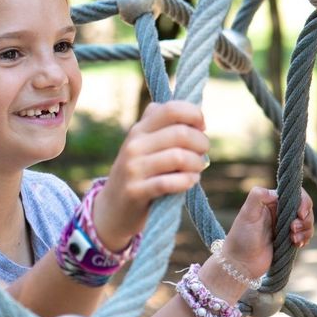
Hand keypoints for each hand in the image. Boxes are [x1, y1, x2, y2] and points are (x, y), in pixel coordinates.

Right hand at [92, 101, 209, 249]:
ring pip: (179, 157)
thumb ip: (162, 126)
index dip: (194, 114)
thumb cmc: (139, 173)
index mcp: (138, 129)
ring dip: (197, 164)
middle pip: (181, 133)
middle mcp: (134, 145)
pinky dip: (187, 181)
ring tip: (196, 170)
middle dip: (201, 143)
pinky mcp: (136, 191)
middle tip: (202, 154)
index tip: (201, 127)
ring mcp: (133, 168)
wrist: (113, 207)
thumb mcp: (143, 145)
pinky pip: (169, 182)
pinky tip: (190, 182)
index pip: (171, 109)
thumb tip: (193, 114)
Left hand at [223, 186, 314, 279]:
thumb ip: (257, 196)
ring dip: (305, 229)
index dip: (302, 201)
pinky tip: (296, 244)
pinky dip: (305, 238)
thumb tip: (276, 193)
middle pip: (304, 207)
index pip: (293, 194)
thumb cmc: (241, 237)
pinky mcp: (288, 239)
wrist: (241, 262)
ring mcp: (284, 226)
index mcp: (269, 202)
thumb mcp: (246, 214)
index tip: (300, 213)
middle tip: (293, 229)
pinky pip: (304, 234)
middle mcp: (278, 212)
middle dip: (305, 218)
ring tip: (293, 239)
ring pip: (306, 222)